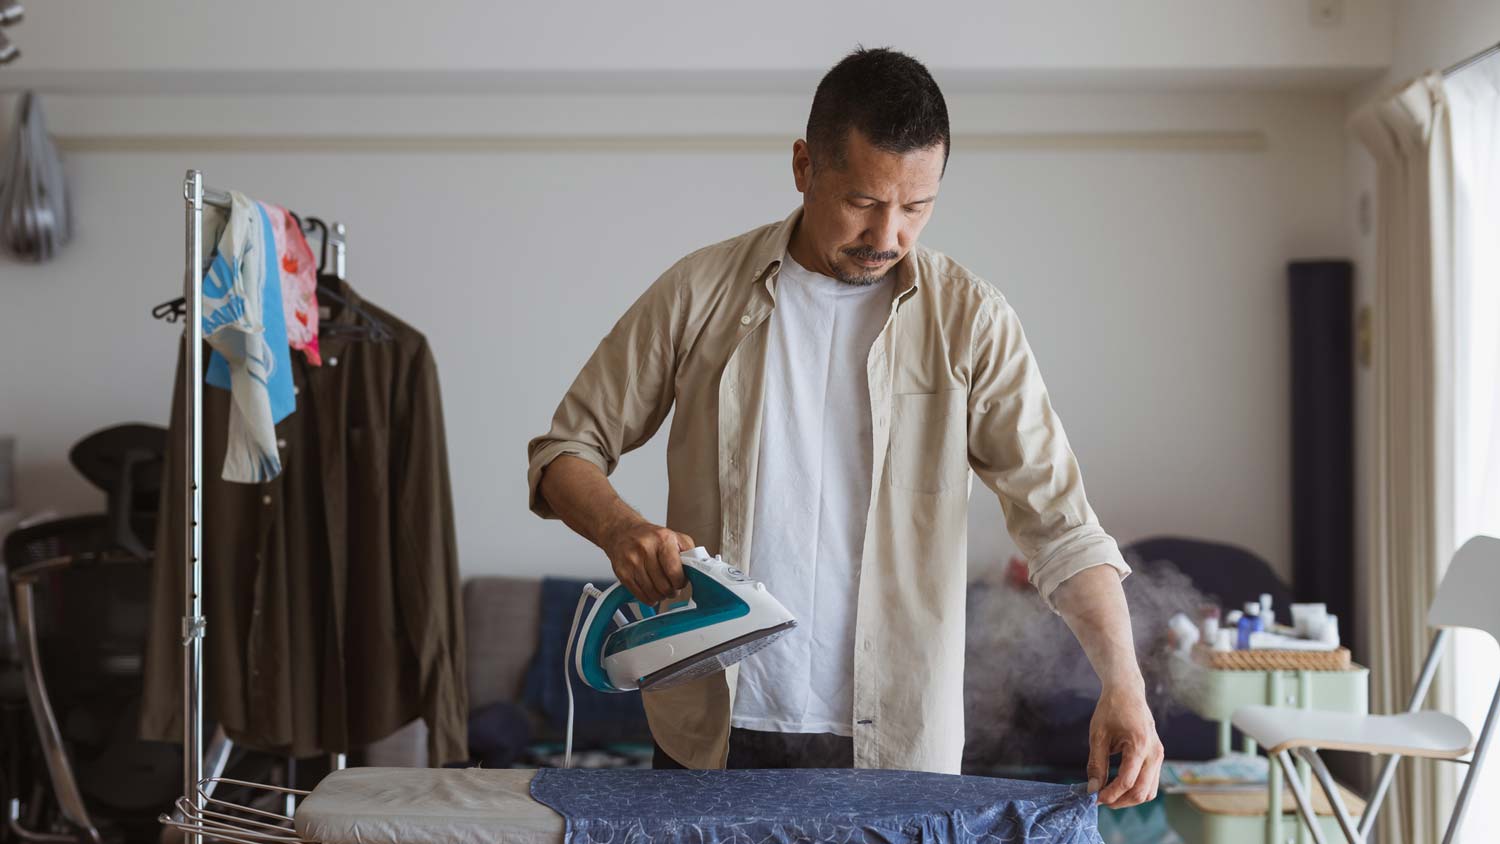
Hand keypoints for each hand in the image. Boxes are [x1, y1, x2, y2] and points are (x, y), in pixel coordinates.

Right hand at [601, 520, 694, 604]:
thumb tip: (698, 569)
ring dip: (660, 596)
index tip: (680, 582)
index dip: (680, 582)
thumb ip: (689, 552)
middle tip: (672, 588)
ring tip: (661, 589)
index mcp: (663, 539)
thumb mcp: (675, 537)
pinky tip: (651, 591)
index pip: (674, 571)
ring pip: (652, 592)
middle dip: (671, 591)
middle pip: (663, 585)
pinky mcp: (622, 572)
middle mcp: (645, 548)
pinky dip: (648, 598)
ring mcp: (632, 561)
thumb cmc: (651, 537)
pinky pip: (639, 595)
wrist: (623, 532)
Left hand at [1087, 682, 1163, 808]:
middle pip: (1142, 792)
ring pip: (1150, 791)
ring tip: (1109, 795)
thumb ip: (1096, 764)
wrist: (1127, 691)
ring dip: (1130, 799)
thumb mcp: (1098, 735)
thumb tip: (1093, 789)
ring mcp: (1159, 755)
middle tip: (1100, 800)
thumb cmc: (1111, 709)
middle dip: (1120, 801)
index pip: (1127, 782)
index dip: (1110, 794)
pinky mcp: (1158, 756)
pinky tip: (1119, 786)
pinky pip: (1151, 782)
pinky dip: (1137, 789)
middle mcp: (1154, 753)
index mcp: (1139, 745)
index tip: (1094, 798)